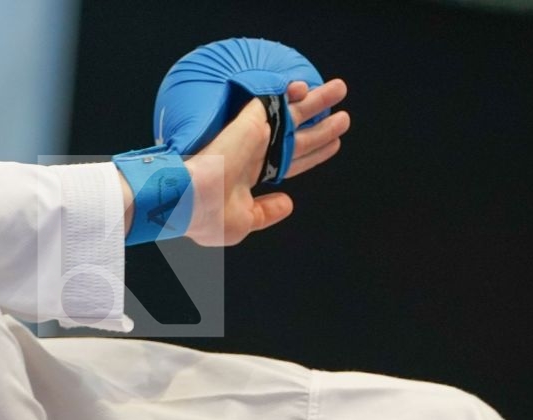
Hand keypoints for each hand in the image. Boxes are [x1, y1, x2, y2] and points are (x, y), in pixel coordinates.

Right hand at [185, 77, 349, 246]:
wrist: (189, 200)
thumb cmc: (208, 216)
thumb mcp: (244, 222)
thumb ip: (267, 212)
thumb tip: (288, 203)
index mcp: (251, 176)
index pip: (290, 160)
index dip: (313, 153)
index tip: (332, 144)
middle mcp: (256, 153)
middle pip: (298, 136)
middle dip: (322, 126)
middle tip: (343, 118)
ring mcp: (255, 136)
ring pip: (293, 114)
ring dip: (318, 101)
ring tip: (339, 89)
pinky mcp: (251, 122)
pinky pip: (276, 101)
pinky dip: (293, 93)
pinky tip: (306, 85)